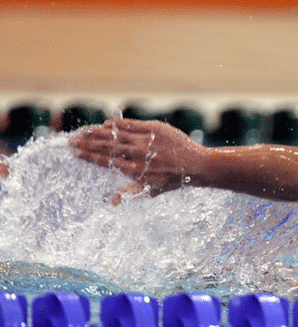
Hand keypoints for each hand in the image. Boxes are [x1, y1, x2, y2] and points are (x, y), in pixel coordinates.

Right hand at [69, 118, 206, 196]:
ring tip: (83, 131)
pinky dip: (118, 124)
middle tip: (72, 140)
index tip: (75, 152)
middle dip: (87, 143)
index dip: (88, 156)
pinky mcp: (156, 129)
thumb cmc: (172, 180)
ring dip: (98, 133)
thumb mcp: (151, 191)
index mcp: (135, 170)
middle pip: (106, 147)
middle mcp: (139, 155)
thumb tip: (112, 202)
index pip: (106, 161)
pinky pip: (132, 125)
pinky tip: (106, 124)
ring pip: (116, 134)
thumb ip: (129, 193)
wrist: (196, 166)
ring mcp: (147, 141)